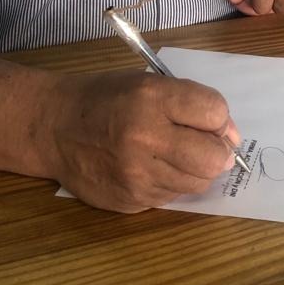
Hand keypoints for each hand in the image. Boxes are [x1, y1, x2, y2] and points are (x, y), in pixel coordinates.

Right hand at [50, 69, 240, 212]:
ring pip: (197, 182)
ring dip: (197, 169)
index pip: (215, 112)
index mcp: (151, 98)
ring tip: (176, 154)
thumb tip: (229, 134)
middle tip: (205, 144)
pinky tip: (153, 167)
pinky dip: (173, 182)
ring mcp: (137, 175)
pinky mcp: (131, 201)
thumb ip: (189, 102)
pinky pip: (173, 196)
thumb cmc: (106, 98)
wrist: (54, 127)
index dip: (219, 117)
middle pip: (213, 158)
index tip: (211, 119)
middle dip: (218, 151)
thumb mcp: (147, 82)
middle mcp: (145, 138)